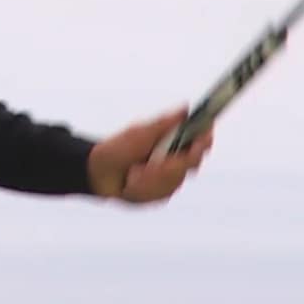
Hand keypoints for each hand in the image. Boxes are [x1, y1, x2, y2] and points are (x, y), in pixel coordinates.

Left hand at [87, 106, 212, 203]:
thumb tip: (186, 108)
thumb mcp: (140, 133)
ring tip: (133, 173)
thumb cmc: (119, 148)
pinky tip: (131, 183)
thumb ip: (164, 124)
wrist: (98, 173)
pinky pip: (161, 195)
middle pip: (192, 164)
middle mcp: (178, 160)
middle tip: (149, 165)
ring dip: (150, 177)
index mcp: (176, 141)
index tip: (200, 139)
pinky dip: (143, 189)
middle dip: (168, 165)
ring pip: (174, 181)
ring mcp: (171, 179)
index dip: (205, 139)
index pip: (202, 141)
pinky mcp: (162, 195)